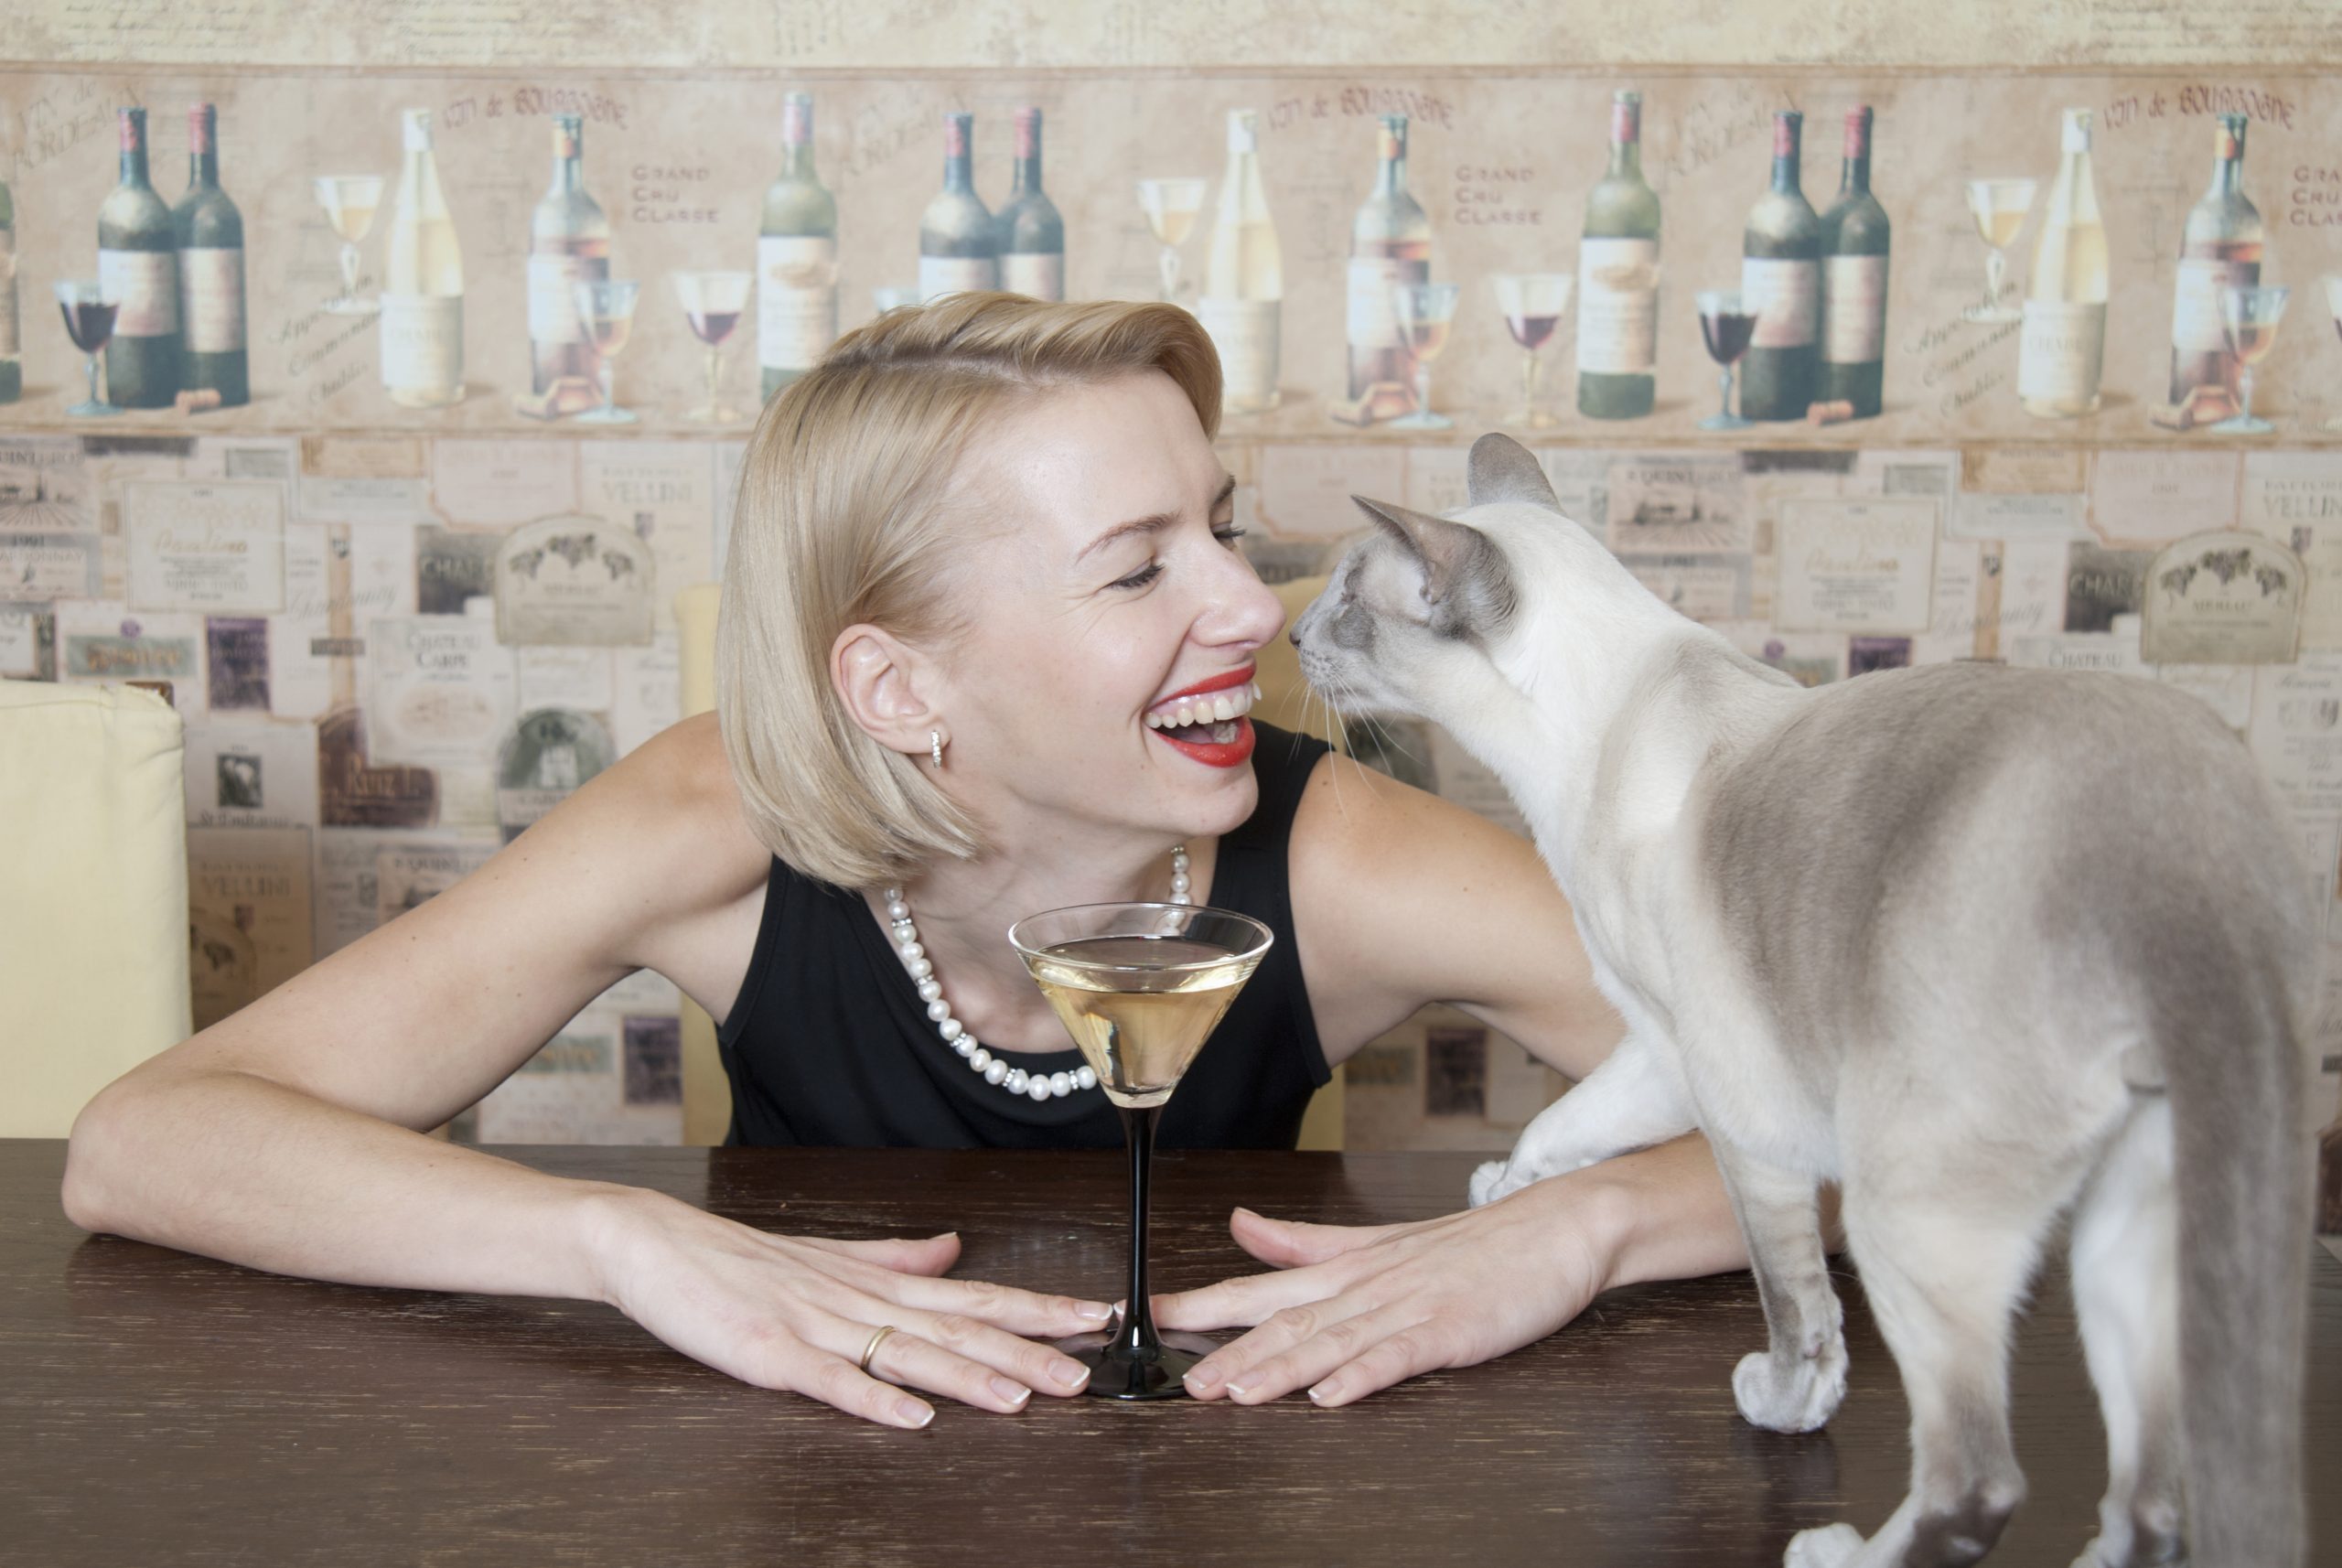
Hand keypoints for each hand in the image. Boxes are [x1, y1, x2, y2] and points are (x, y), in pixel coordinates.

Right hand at [586, 1188, 1112, 1427]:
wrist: (654, 1243)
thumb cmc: (739, 1259)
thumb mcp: (830, 1256)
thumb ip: (896, 1256)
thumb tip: (954, 1247)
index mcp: (876, 1282)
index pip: (974, 1296)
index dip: (1037, 1308)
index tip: (1097, 1317)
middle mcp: (859, 1301)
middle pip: (956, 1328)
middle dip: (1026, 1350)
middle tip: (1087, 1370)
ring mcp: (815, 1326)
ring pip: (906, 1354)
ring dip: (968, 1378)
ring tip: (1024, 1396)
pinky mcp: (769, 1353)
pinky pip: (828, 1381)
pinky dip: (872, 1399)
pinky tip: (911, 1418)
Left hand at [1153, 1172, 1624, 1407]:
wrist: (1558, 1227)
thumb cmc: (1471, 1244)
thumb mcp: (1377, 1240)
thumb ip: (1305, 1243)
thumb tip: (1239, 1225)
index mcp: (1346, 1269)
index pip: (1259, 1287)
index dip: (1201, 1305)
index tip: (1146, 1318)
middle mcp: (1367, 1286)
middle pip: (1286, 1321)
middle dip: (1228, 1352)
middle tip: (1179, 1381)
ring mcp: (1410, 1307)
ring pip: (1333, 1340)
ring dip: (1281, 1369)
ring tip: (1235, 1394)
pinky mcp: (1453, 1330)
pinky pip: (1402, 1355)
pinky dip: (1365, 1375)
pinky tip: (1333, 1396)